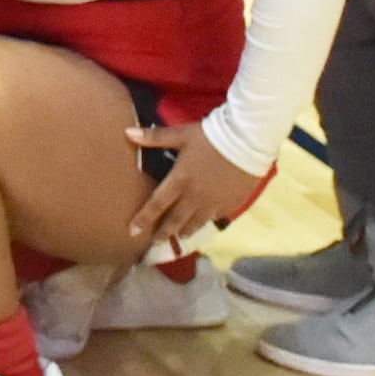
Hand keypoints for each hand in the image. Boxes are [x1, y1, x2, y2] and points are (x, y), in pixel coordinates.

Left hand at [123, 119, 269, 249]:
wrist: (247, 141)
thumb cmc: (210, 137)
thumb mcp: (180, 134)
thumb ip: (154, 137)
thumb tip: (127, 132)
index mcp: (179, 181)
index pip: (156, 205)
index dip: (144, 219)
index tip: (132, 232)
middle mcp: (194, 197)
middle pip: (175, 221)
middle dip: (163, 233)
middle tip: (155, 242)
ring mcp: (213, 203)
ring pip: (195, 224)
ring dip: (184, 231)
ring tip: (178, 237)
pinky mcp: (230, 204)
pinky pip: (214, 218)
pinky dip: (205, 222)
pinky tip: (202, 223)